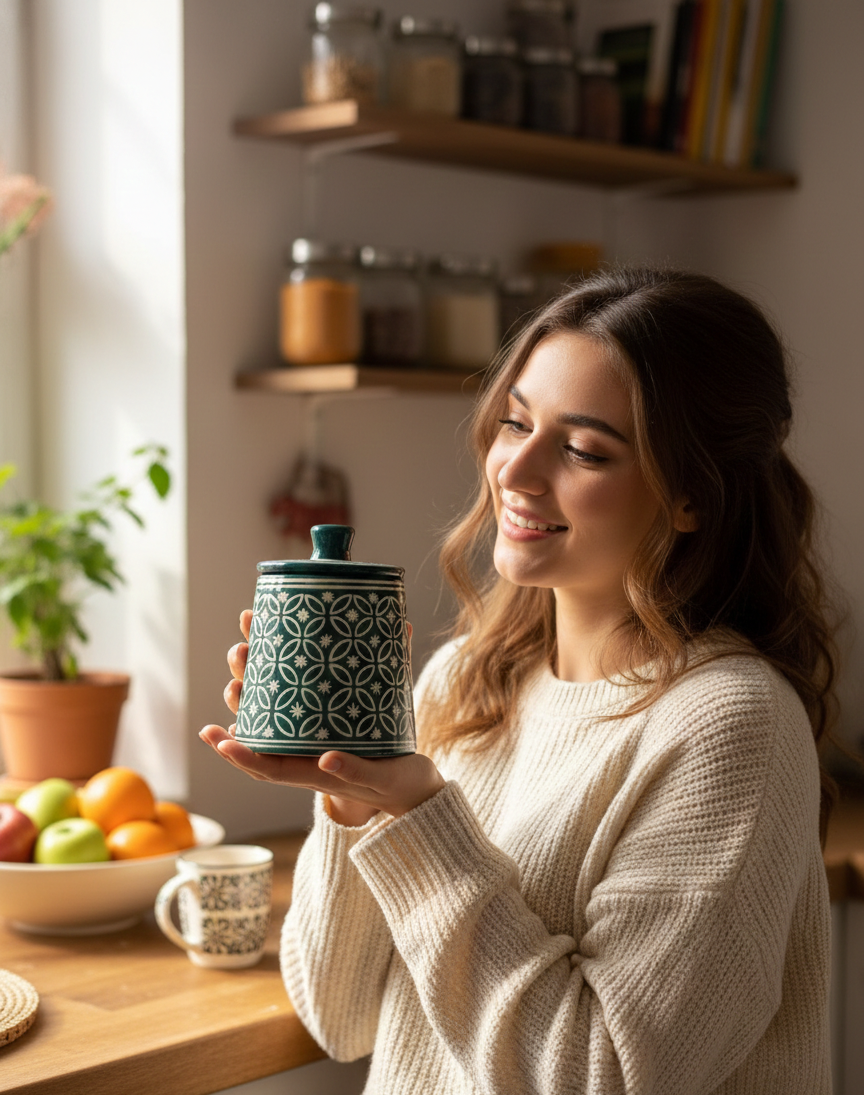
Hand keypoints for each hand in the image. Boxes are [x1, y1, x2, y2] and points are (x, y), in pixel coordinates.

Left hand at [201, 612, 441, 825]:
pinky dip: (286, 674)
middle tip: (238, 653)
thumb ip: (356, 771)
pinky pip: (301, 695)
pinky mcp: (333, 717)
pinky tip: (279, 648)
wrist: (417, 785)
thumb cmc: (399, 786)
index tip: (215, 735)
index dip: (239, 753)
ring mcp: (317, 735)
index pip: (266, 767)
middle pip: (264, 727)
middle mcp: (306, 754)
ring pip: (277, 707)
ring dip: (257, 677)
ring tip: (247, 643)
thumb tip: (327, 759)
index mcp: (313, 774)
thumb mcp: (381, 780)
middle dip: (242, 694)